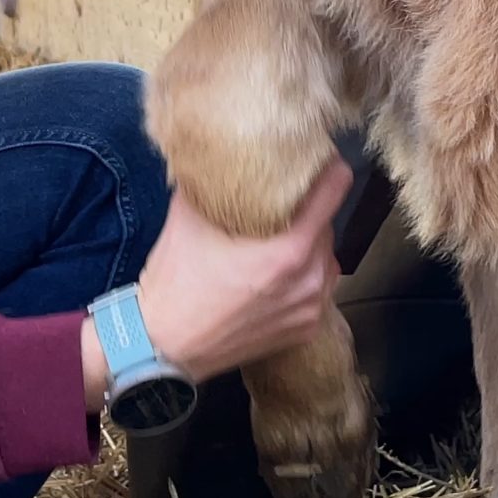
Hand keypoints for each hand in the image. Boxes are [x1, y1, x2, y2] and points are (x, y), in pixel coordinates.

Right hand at [129, 159, 351, 384]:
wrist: (163, 346)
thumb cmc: (176, 283)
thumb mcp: (188, 218)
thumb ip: (212, 180)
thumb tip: (220, 151)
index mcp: (289, 250)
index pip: (335, 190)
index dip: (327, 169)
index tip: (319, 162)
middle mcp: (309, 279)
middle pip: (326, 225)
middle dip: (306, 214)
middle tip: (279, 209)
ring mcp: (311, 308)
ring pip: (324, 258)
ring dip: (306, 247)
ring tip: (273, 245)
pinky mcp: (306, 329)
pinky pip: (317, 289)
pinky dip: (302, 278)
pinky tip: (273, 278)